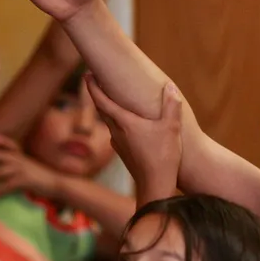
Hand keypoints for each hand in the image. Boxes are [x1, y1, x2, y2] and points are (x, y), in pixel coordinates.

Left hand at [0, 134, 61, 198]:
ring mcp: (20, 169)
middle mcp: (18, 159)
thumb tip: (3, 168)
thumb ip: (17, 162)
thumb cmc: (41, 176)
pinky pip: (5, 187)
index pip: (6, 145)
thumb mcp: (29, 165)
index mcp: (20, 155)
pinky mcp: (23, 180)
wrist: (56, 182)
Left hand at [85, 75, 181, 202]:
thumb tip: (170, 87)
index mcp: (125, 122)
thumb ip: (171, 105)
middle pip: (102, 110)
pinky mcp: (123, 154)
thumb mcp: (172, 127)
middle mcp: (117, 132)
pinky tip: (128, 126)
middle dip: (98, 95)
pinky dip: (118, 124)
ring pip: (109, 123)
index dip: (93, 87)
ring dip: (108, 110)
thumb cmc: (163, 156)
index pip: (102, 100)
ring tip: (114, 101)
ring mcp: (118, 144)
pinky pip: (117, 134)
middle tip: (97, 81)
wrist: (155, 185)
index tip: (87, 75)